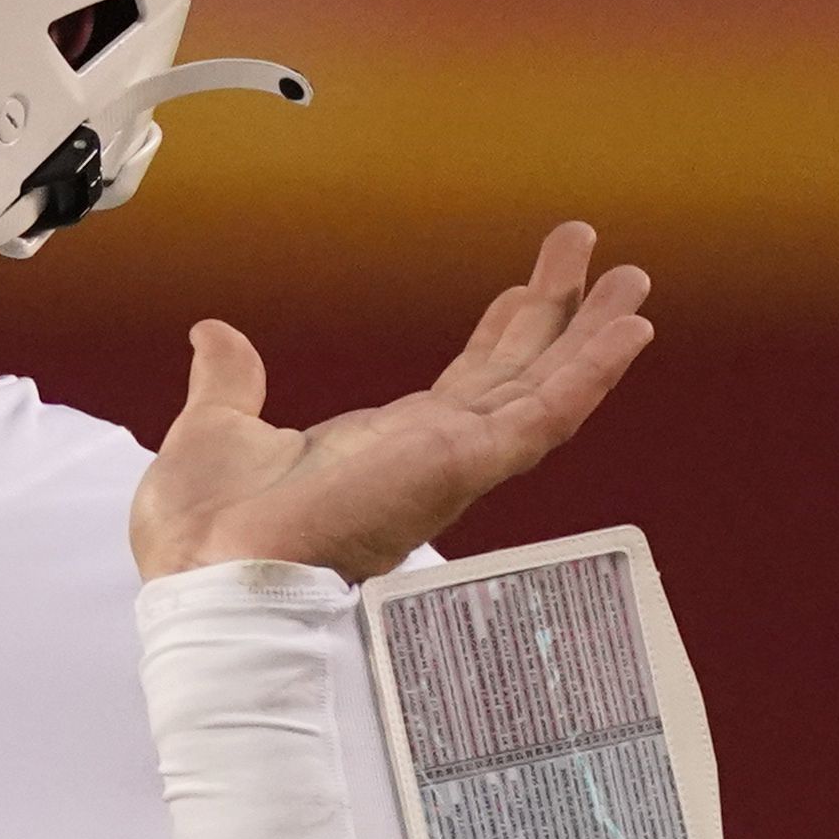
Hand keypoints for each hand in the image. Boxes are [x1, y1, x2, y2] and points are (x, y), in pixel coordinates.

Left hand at [130, 222, 654, 583]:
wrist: (208, 577)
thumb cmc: (205, 536)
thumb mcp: (218, 430)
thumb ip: (231, 381)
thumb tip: (214, 335)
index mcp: (382, 448)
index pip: (464, 383)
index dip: (503, 333)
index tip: (529, 289)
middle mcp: (430, 455)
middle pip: (516, 375)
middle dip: (560, 318)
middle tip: (600, 261)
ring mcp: (453, 462)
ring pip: (543, 389)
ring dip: (591, 335)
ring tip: (632, 281)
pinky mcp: (462, 468)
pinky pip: (542, 416)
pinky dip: (588, 372)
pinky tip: (628, 332)